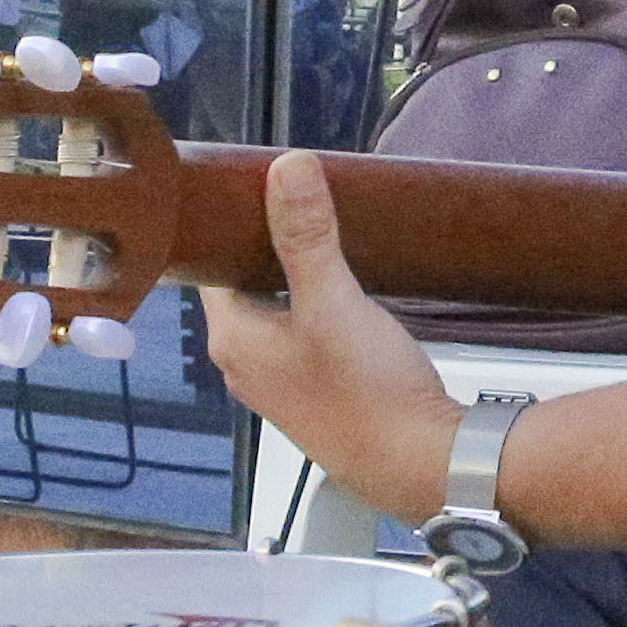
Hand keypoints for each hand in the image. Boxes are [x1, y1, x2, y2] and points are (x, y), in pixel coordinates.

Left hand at [189, 152, 463, 524]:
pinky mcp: (314, 391)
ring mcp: (279, 382)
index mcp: (232, 338)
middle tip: (298, 194)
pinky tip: (345, 284)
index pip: (209, 265)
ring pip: (274, 309)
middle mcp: (244, 363)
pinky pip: (300, 331)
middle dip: (267, 242)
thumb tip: (286, 164)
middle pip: (243, 285)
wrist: (418, 462)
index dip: (228, 224)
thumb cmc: (364, 388)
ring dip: (293, 274)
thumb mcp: (334, 300)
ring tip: (324, 228)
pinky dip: (313, 302)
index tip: (254, 182)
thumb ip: (307, 234)